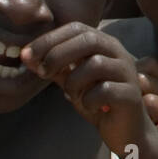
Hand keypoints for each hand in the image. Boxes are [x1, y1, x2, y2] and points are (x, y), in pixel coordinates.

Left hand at [21, 23, 145, 155]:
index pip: (75, 28)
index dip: (49, 39)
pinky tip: (91, 108)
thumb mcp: (71, 81)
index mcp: (104, 44)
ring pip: (95, 64)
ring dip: (74, 82)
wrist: (124, 130)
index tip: (27, 56)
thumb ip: (54, 67)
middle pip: (88, 39)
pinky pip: (104, 90)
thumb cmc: (97, 101)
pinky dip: (89, 100)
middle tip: (42, 73)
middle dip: (58, 54)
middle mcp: (118, 53)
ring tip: (73, 96)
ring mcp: (127, 72)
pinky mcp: (131, 94)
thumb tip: (26, 57)